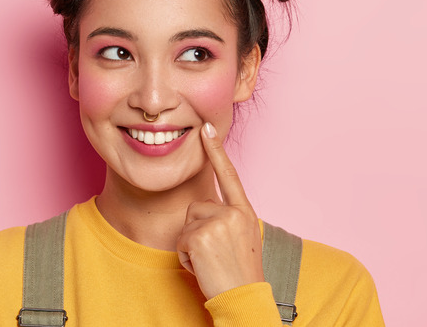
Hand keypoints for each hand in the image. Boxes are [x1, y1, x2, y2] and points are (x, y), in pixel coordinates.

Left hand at [176, 122, 264, 299]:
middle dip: (197, 230)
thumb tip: (206, 208)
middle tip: (215, 254)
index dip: (217, 151)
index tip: (207, 129)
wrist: (243, 297)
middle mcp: (234, 213)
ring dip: (191, 244)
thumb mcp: (242, 238)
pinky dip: (186, 256)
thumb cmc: (240, 272)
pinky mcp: (202, 235)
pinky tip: (203, 266)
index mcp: (245, 211)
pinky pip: (181, 240)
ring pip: (187, 223)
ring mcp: (219, 222)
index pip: (229, 175)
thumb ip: (227, 218)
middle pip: (197, 206)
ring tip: (211, 260)